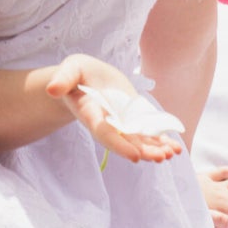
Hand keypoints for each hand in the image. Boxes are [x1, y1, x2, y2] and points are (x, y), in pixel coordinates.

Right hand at [47, 54, 184, 165]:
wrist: (85, 79)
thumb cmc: (75, 73)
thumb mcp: (68, 70)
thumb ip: (62, 79)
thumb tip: (52, 88)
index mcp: (90, 113)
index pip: (104, 132)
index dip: (119, 144)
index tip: (135, 156)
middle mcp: (107, 123)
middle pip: (125, 141)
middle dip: (143, 150)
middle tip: (161, 158)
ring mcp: (121, 123)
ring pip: (138, 140)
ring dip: (155, 148)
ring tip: (171, 153)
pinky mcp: (132, 119)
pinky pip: (147, 133)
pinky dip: (160, 141)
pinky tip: (175, 148)